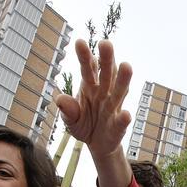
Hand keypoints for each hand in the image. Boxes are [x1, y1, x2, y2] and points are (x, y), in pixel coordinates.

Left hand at [55, 39, 131, 159]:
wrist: (96, 144)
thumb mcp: (70, 119)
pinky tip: (126, 114)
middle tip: (105, 43)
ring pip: (119, 91)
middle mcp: (104, 92)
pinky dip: (124, 118)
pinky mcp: (119, 124)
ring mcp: (113, 107)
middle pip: (106, 73)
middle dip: (106, 59)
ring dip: (123, 79)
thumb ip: (67, 110)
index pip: (87, 69)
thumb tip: (60, 99)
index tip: (80, 42)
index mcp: (89, 86)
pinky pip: (121, 120)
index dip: (84, 56)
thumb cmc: (83, 125)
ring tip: (126, 65)